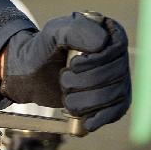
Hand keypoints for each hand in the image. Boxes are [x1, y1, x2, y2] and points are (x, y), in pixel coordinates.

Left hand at [1, 13, 130, 131]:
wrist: (31, 74)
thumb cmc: (43, 50)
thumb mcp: (53, 33)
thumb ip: (75, 30)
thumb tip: (103, 43)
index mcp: (110, 32)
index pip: (116, 50)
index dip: (93, 62)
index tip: (72, 64)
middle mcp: (119, 55)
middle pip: (115, 76)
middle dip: (83, 82)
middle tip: (63, 78)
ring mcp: (119, 79)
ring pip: (114, 96)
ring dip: (84, 100)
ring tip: (66, 94)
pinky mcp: (115, 100)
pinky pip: (116, 112)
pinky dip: (98, 117)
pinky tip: (84, 119)